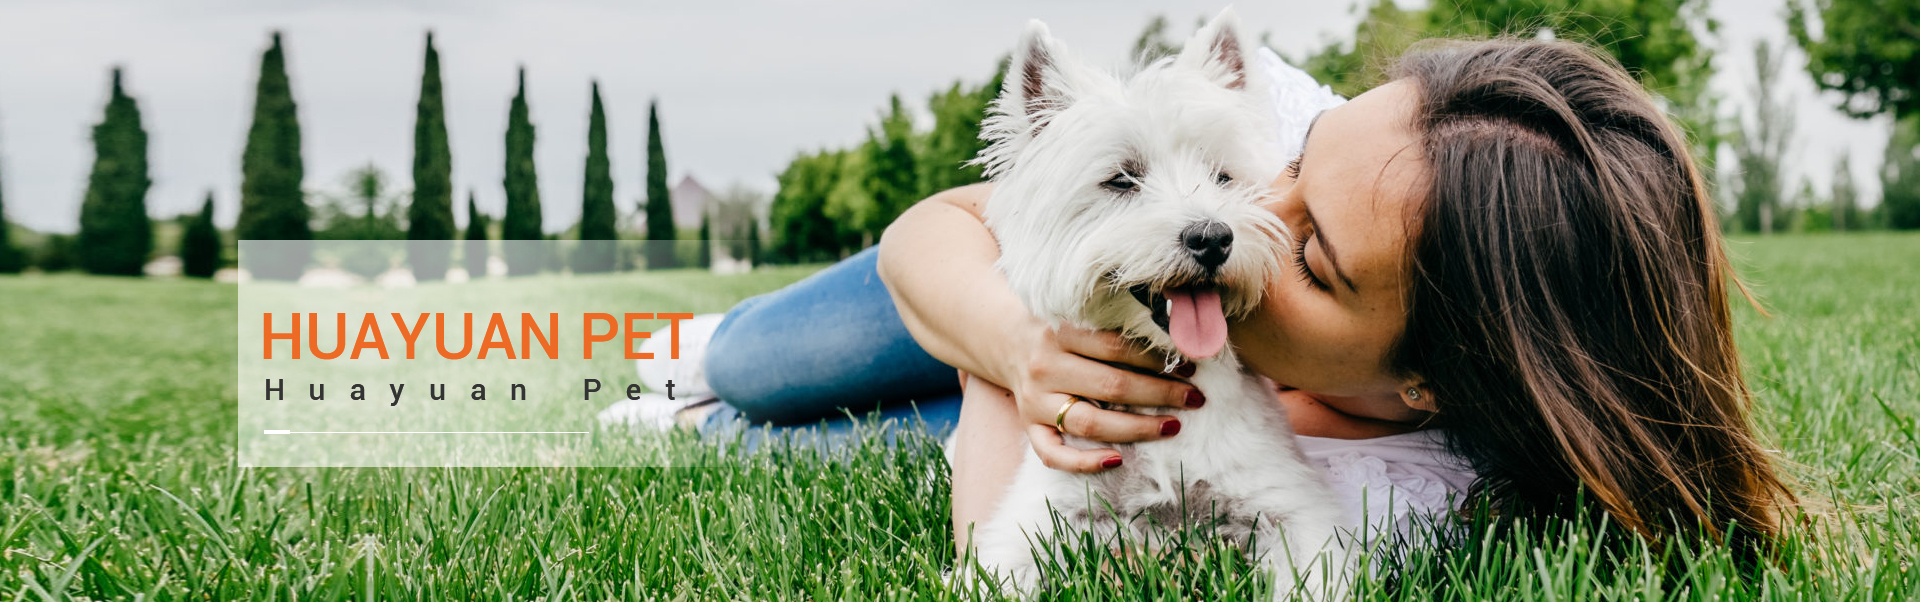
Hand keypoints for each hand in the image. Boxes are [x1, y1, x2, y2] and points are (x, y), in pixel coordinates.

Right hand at [998, 324, 1201, 473]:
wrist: (1007, 341)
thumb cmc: (1059, 329)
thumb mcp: (1079, 316)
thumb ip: (1114, 328)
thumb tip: (1176, 344)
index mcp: (1060, 332)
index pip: (1116, 348)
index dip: (1157, 359)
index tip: (1189, 367)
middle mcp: (1045, 367)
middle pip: (1111, 386)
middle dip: (1160, 393)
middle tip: (1194, 398)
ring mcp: (1034, 401)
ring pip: (1089, 422)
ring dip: (1136, 427)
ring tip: (1172, 426)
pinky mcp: (1028, 427)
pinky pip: (1053, 454)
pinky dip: (1084, 462)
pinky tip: (1116, 460)